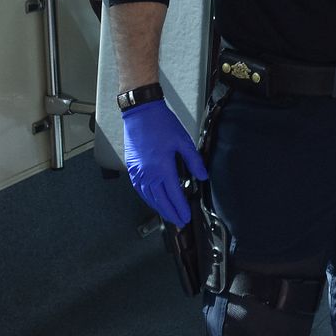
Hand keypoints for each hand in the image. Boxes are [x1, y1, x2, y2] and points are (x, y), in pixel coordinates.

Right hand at [122, 99, 205, 226]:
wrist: (140, 113)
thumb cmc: (162, 125)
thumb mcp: (183, 141)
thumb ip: (194, 161)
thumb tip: (203, 177)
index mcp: (162, 168)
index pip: (174, 195)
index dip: (181, 208)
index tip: (186, 217)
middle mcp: (148, 174)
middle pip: (160, 201)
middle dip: (171, 213)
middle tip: (179, 222)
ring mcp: (138, 172)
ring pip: (148, 197)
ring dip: (159, 208)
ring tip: (169, 215)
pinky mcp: (132, 168)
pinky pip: (140, 189)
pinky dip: (148, 198)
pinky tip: (153, 201)